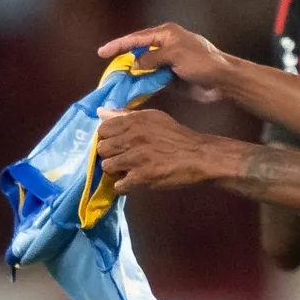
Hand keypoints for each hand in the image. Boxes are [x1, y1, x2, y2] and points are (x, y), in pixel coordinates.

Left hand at [91, 106, 227, 194]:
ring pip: (107, 166)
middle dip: (111, 155)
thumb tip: (100, 112)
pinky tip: (134, 182)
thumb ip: (126, 115)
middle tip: (123, 158)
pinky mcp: (142, 176)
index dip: (108, 138)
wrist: (199, 156)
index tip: (117, 144)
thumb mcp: (153, 118)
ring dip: (116, 171)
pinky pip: (118, 185)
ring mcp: (136, 158)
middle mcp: (134, 137)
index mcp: (135, 121)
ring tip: (129, 170)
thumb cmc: (176, 137)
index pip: (103, 129)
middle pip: (102, 148)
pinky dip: (124, 186)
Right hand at [95, 21, 230, 91]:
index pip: (137, 38)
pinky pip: (150, 80)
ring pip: (143, 68)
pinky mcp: (170, 78)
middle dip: (123, 61)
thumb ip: (152, 58)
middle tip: (108, 71)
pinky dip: (141, 85)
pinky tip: (131, 92)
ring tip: (116, 84)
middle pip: (138, 52)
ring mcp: (167, 63)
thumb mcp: (175, 55)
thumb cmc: (202, 62)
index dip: (118, 45)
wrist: (223, 81)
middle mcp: (165, 46)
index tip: (102, 52)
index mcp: (166, 34)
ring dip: (132, 76)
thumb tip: (134, 64)